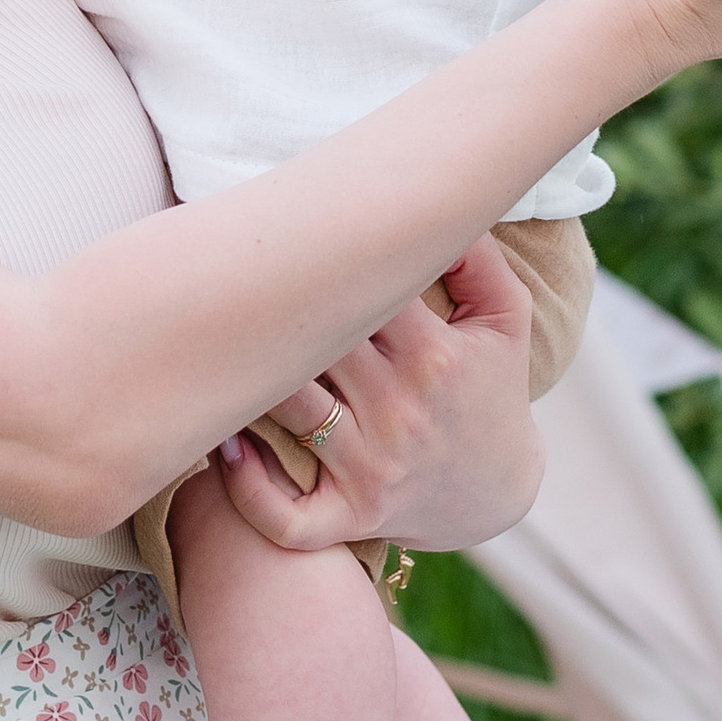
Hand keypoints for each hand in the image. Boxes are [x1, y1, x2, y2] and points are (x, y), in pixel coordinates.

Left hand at [214, 232, 543, 556]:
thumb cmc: (490, 390)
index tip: (289, 235)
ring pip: (285, 412)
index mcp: (433, 355)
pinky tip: (228, 446)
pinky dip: (248, 490)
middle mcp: (399, 411)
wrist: (498, 491)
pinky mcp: (351, 516)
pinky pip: (286, 517)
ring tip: (215, 344)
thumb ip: (476, 257)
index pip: (363, 292)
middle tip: (227, 277)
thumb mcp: (505, 320)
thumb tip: (435, 203)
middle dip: (273, 312)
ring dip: (248, 381)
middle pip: (312, 344)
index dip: (319, 261)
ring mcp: (372, 469)